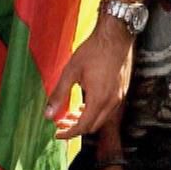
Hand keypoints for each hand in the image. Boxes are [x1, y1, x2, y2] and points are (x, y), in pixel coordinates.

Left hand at [45, 18, 132, 137]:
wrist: (116, 35)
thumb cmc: (93, 50)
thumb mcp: (71, 72)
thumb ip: (59, 94)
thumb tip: (47, 115)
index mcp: (99, 99)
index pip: (83, 127)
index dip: (68, 133)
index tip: (57, 133)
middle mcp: (112, 101)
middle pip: (93, 126)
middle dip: (76, 128)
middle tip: (61, 123)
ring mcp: (119, 96)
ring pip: (102, 118)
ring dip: (86, 119)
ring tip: (71, 113)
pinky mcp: (122, 90)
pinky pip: (108, 109)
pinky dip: (95, 111)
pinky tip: (85, 102)